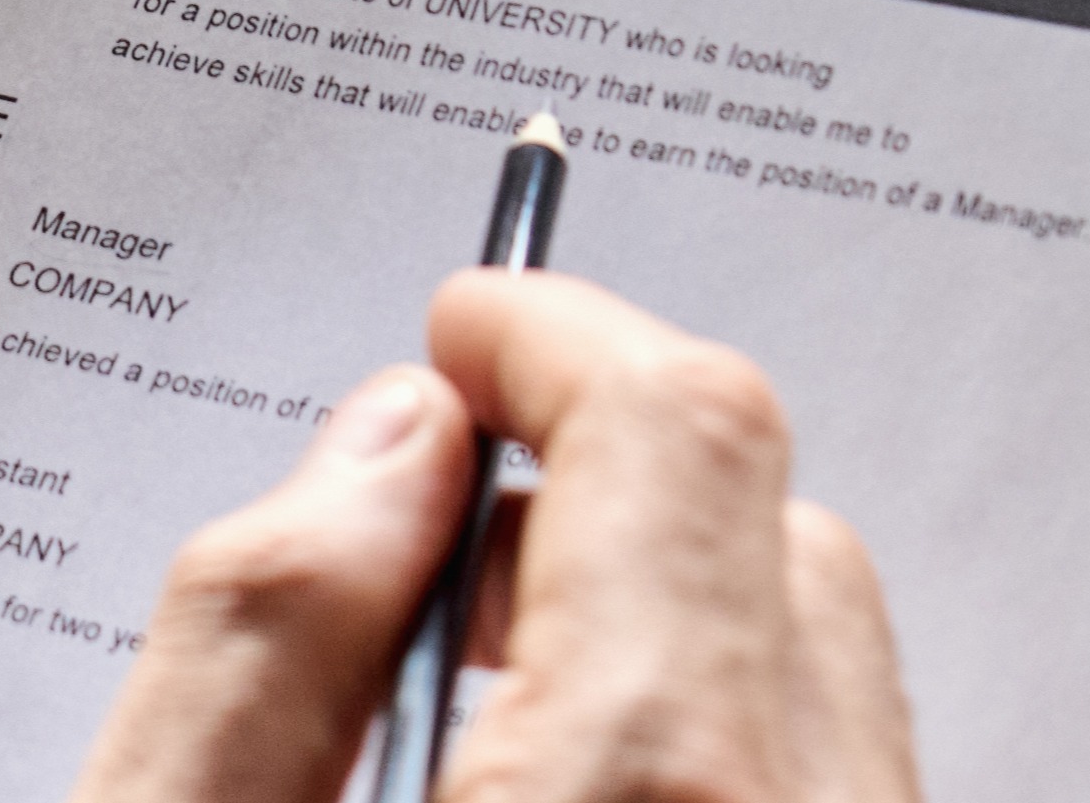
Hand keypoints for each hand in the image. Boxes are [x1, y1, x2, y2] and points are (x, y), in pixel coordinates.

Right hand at [70, 270, 917, 802]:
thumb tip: (386, 440)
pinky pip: (826, 772)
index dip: (552, 333)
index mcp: (634, 787)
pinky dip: (712, 747)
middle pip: (770, 526)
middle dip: (599, 495)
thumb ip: (264, 633)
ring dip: (665, 633)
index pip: (672, 420)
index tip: (473, 332)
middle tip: (433, 576)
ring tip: (483, 739)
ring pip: (816, 665)